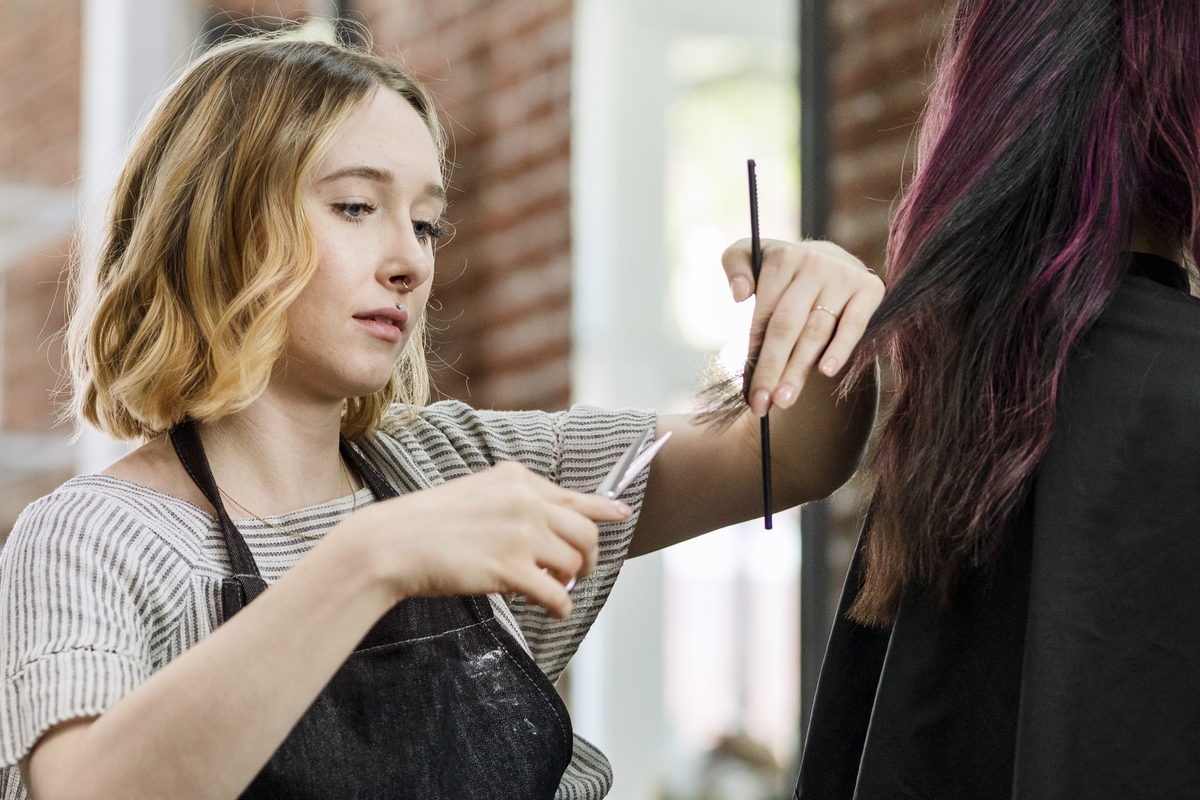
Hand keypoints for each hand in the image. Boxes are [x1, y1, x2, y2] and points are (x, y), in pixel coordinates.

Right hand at [359, 461, 630, 618]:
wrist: (393, 542)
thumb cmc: (428, 523)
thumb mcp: (479, 494)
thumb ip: (517, 501)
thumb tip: (553, 521)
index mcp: (517, 478)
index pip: (575, 496)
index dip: (603, 509)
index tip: (621, 514)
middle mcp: (526, 500)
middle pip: (585, 533)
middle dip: (588, 557)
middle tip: (578, 572)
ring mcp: (520, 533)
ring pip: (573, 564)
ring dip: (569, 582)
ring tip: (552, 589)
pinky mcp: (510, 568)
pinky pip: (557, 594)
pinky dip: (560, 606)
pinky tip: (552, 610)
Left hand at [723, 238, 883, 415]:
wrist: (831, 261)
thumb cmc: (783, 272)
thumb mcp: (752, 257)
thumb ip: (735, 265)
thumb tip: (739, 294)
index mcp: (782, 258)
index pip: (764, 314)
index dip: (753, 355)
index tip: (747, 391)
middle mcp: (813, 263)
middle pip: (786, 326)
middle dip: (772, 369)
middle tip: (762, 405)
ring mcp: (842, 276)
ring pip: (816, 331)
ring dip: (799, 369)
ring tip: (784, 400)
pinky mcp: (869, 288)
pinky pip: (853, 325)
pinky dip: (840, 348)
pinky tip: (826, 372)